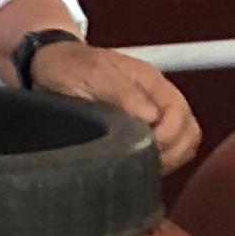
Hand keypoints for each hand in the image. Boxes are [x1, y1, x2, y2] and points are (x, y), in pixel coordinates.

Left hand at [29, 39, 201, 170]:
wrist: (46, 66)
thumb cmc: (66, 67)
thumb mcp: (90, 73)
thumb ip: (121, 92)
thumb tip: (151, 117)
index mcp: (151, 81)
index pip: (179, 116)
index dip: (166, 138)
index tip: (144, 150)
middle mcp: (157, 98)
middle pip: (188, 133)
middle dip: (171, 152)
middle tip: (144, 165)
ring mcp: (153, 114)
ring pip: (183, 145)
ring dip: (169, 160)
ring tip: (143, 169)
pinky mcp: (142, 131)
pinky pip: (169, 152)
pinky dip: (162, 163)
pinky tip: (140, 168)